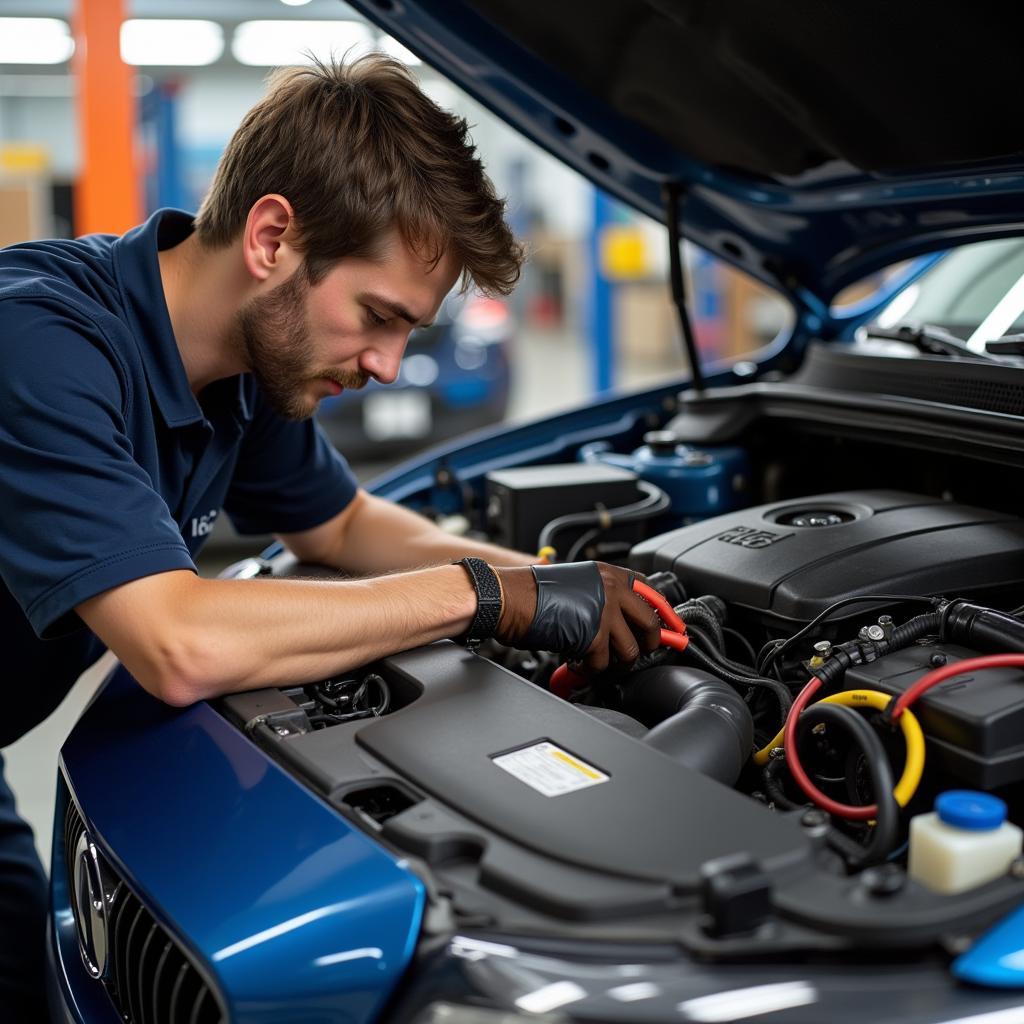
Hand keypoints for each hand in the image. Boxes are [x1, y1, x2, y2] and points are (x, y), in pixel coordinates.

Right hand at [494, 561, 661, 673]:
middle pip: (649, 625)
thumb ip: (604, 598)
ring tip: (597, 659)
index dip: (666, 616)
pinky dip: (591, 669)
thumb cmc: (534, 594)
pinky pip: (603, 664)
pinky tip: (578, 662)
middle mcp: (611, 589)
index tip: (675, 631)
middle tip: (635, 653)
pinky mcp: (592, 635)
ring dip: (615, 662)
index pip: (652, 594)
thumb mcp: (578, 585)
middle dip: (646, 645)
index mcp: (609, 574)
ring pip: (630, 650)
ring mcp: (604, 612)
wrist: (509, 598)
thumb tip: (625, 623)